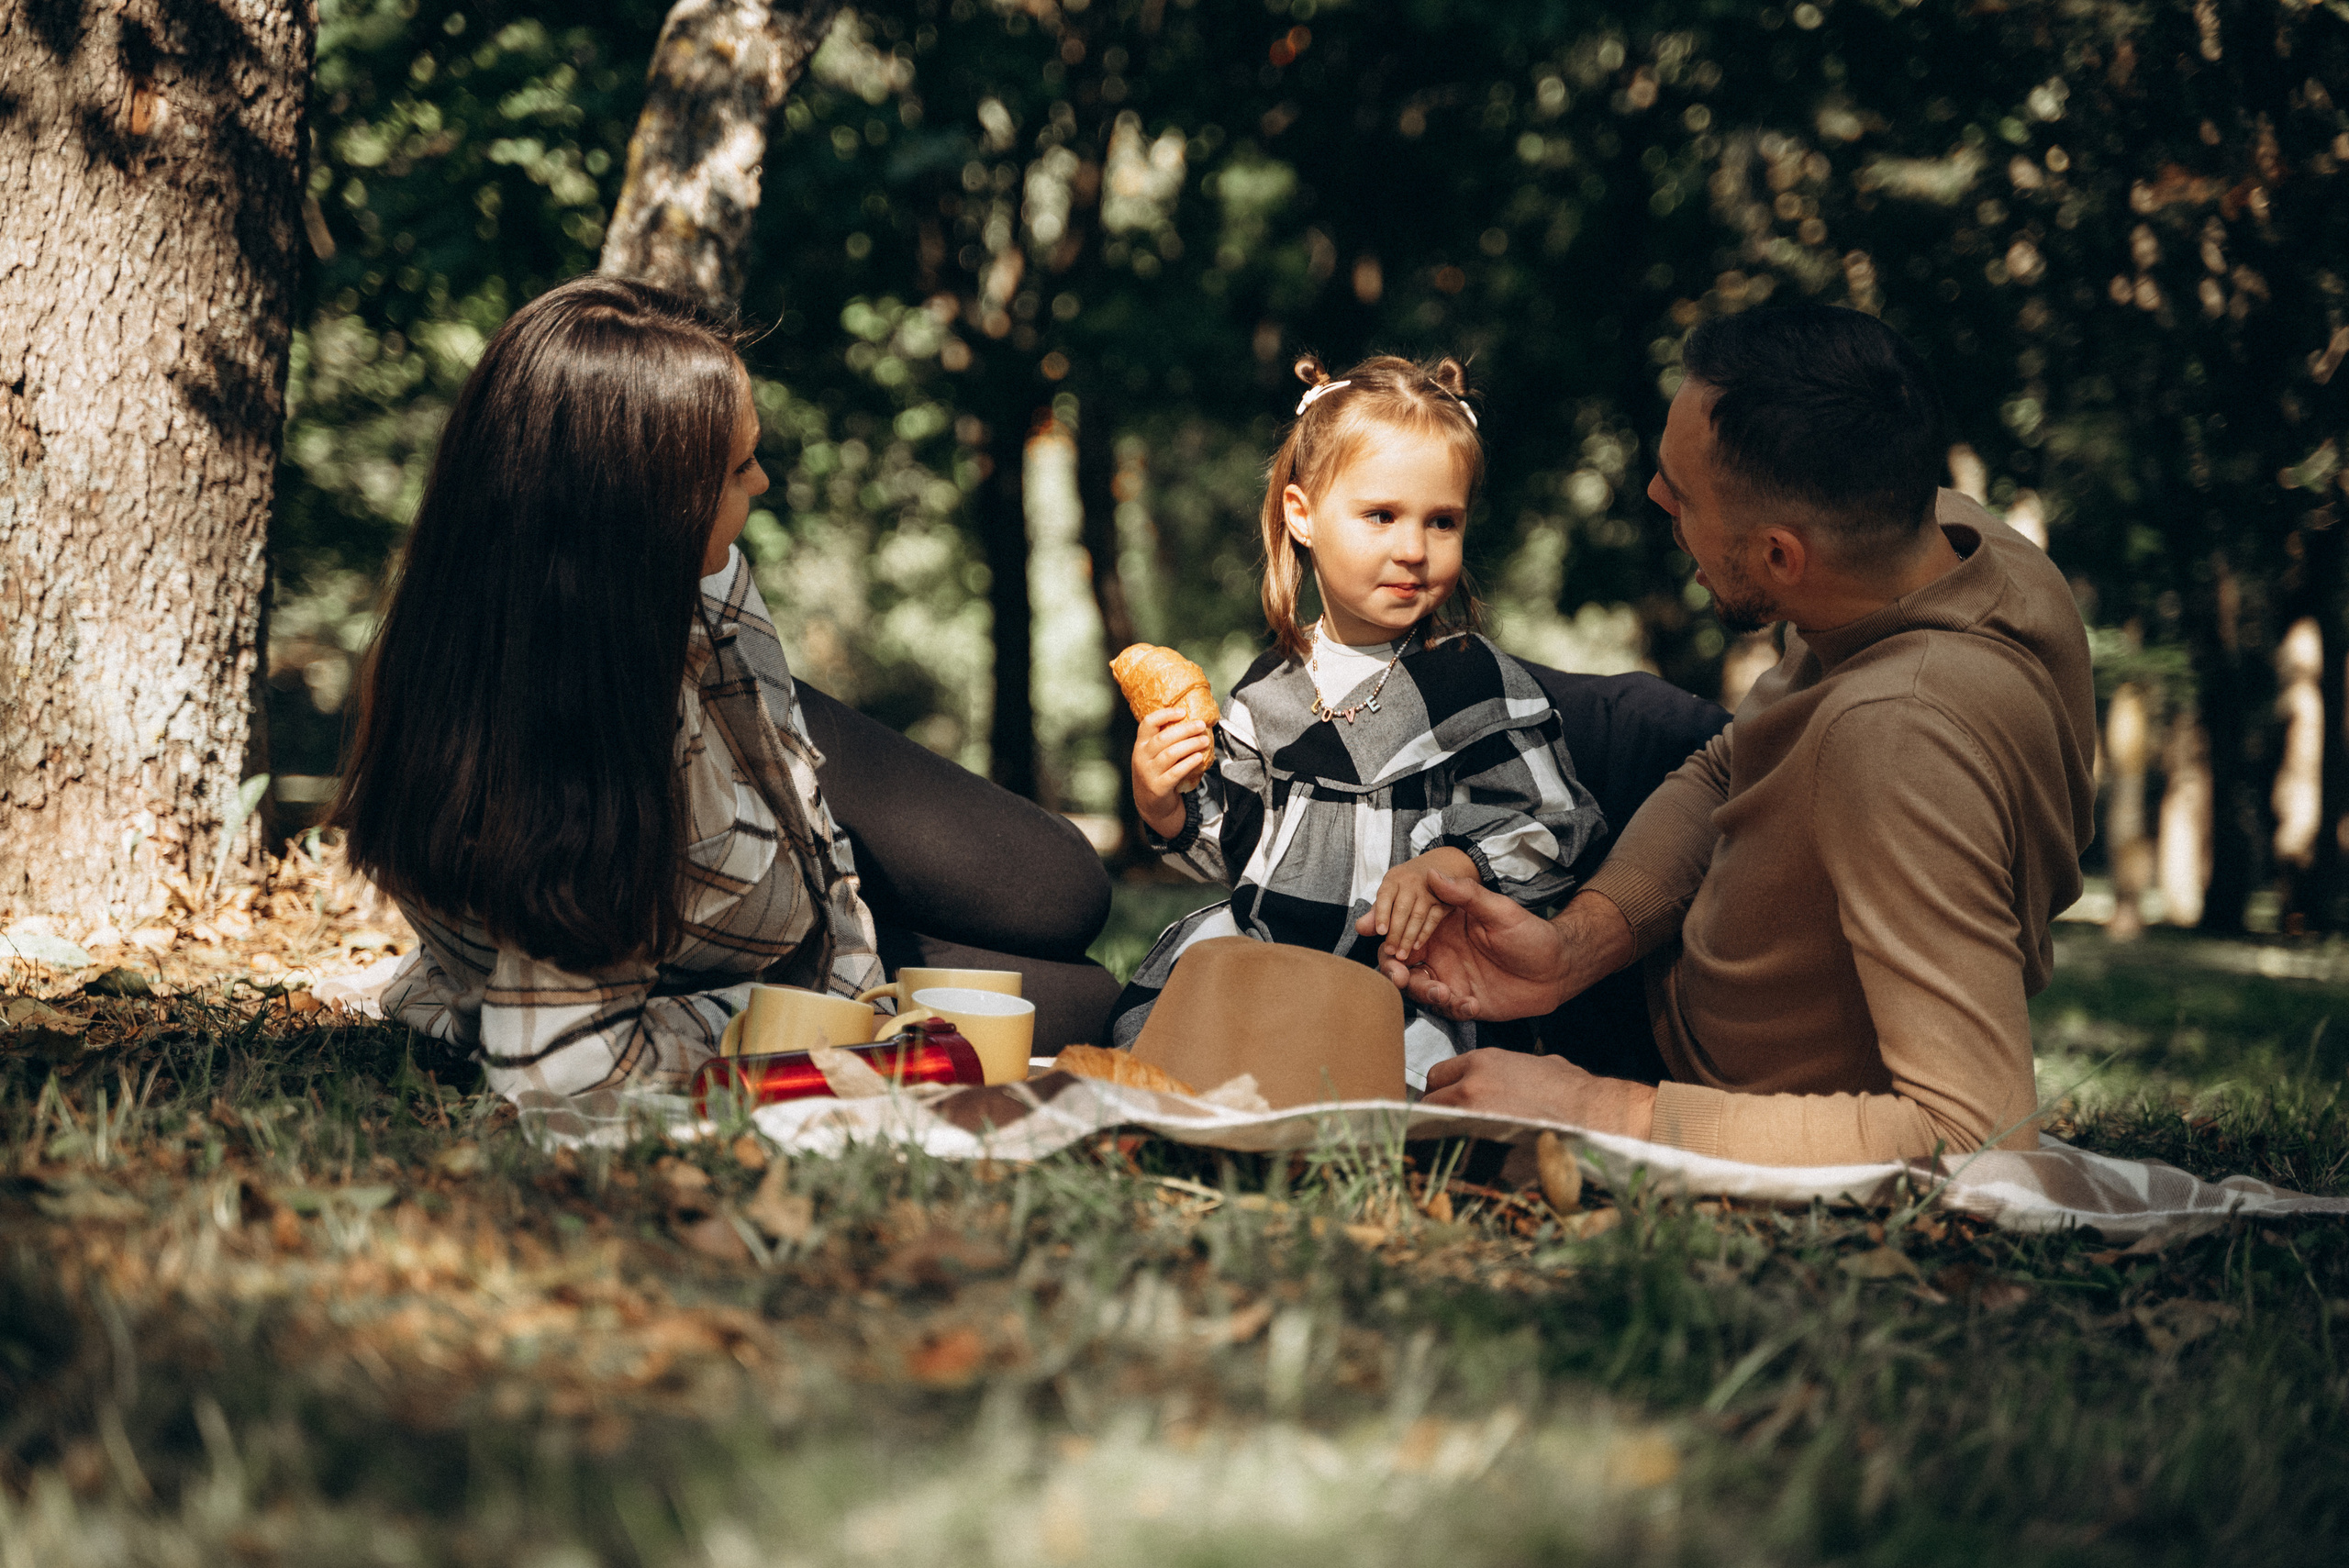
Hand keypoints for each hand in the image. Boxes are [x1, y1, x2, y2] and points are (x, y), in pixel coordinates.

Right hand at [1132, 705, 1212, 838]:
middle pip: (1163, 738)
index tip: (1182, 712)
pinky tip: (1198, 757)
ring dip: (1190, 745)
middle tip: (1201, 726)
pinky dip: (1188, 763)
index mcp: (1141, 745)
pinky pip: (1175, 772)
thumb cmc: (1157, 774)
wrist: (1151, 805)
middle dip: (1185, 730)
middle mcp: (1141, 757)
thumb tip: (1191, 721)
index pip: (1148, 723)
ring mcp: (1148, 773)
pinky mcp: (1158, 787)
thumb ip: (1165, 741)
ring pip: (1170, 754)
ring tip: (1204, 741)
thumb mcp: (1153, 756)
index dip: (1165, 715)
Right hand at [1358, 883, 1634, 1023]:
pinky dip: (1450, 1008)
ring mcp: (1450, 977)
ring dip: (1424, 993)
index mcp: (1443, 924)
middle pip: (1400, 962)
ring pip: (1417, 988)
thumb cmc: (1531, 934)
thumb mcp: (1500, 910)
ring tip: (1446, 994)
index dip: (1390, 937)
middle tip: (1402, 978)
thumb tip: (1434, 874)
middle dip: (1395, 972)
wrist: (1559, 970)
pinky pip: (1442, 1009)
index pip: (1405, 928)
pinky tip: (1469, 1003)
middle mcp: (1441, 951)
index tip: (1387, 944)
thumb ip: (1466, 894)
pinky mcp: (1462, 1000)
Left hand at [1370, 847, 1479, 960]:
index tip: (1380, 932)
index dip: (1382, 914)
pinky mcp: (1444, 900)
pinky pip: (1434, 919)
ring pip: (1418, 916)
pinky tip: (1416, 946)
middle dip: (1395, 932)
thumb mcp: (1390, 892)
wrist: (1440, 866)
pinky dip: (1425, 933)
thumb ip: (1376, 912)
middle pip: (1402, 909)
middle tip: (1390, 951)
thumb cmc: (1408, 885)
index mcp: (1394, 879)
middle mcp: (1411, 882)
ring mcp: (1429, 891)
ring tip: (1401, 955)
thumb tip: (1359, 928)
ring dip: (1408, 937)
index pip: (1385, 895)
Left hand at [1420, 1049, 1656, 1138]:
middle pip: (1430, 1101)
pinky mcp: (1482, 1146)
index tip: (1450, 1102)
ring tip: (1464, 1145)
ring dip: (1446, 1135)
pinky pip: (1454, 1151)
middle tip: (1454, 1126)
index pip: (1438, 1075)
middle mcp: (1470, 1087)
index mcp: (1482, 1063)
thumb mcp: (1537, 1065)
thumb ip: (1507, 1071)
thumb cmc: (1574, 1092)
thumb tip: (1501, 1083)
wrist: (1595, 1116)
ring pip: (1436, 1127)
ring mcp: (1472, 1117)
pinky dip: (1459, 1156)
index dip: (1444, 1091)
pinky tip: (1473, 1160)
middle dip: (1439, 1114)